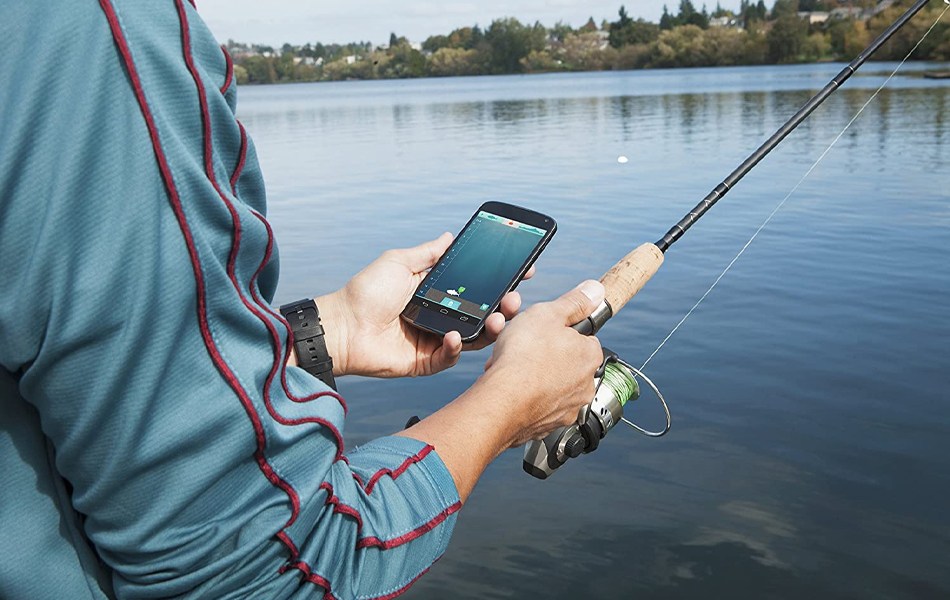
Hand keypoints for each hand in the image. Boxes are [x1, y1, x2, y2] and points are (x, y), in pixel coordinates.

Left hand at [315, 233, 533, 377]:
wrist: (342, 326)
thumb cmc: (366, 291)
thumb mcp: (399, 262)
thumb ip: (428, 253)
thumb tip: (450, 236)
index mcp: (438, 292)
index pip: (477, 287)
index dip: (500, 281)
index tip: (523, 271)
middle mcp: (442, 316)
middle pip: (483, 313)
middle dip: (504, 305)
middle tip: (515, 298)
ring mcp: (435, 340)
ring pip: (474, 337)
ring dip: (490, 328)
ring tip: (498, 317)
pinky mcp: (427, 362)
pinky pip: (451, 356)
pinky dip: (457, 347)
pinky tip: (455, 335)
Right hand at [395, 279, 606, 500]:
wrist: (502, 401)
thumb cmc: (523, 357)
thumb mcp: (548, 314)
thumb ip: (574, 302)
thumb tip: (596, 290)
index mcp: (590, 355)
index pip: (581, 338)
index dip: (557, 332)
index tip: (542, 331)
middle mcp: (585, 384)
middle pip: (564, 362)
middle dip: (543, 355)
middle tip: (521, 349)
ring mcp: (567, 408)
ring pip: (548, 385)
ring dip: (532, 376)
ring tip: (511, 369)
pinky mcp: (548, 425)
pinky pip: (536, 406)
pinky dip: (524, 398)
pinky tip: (510, 389)